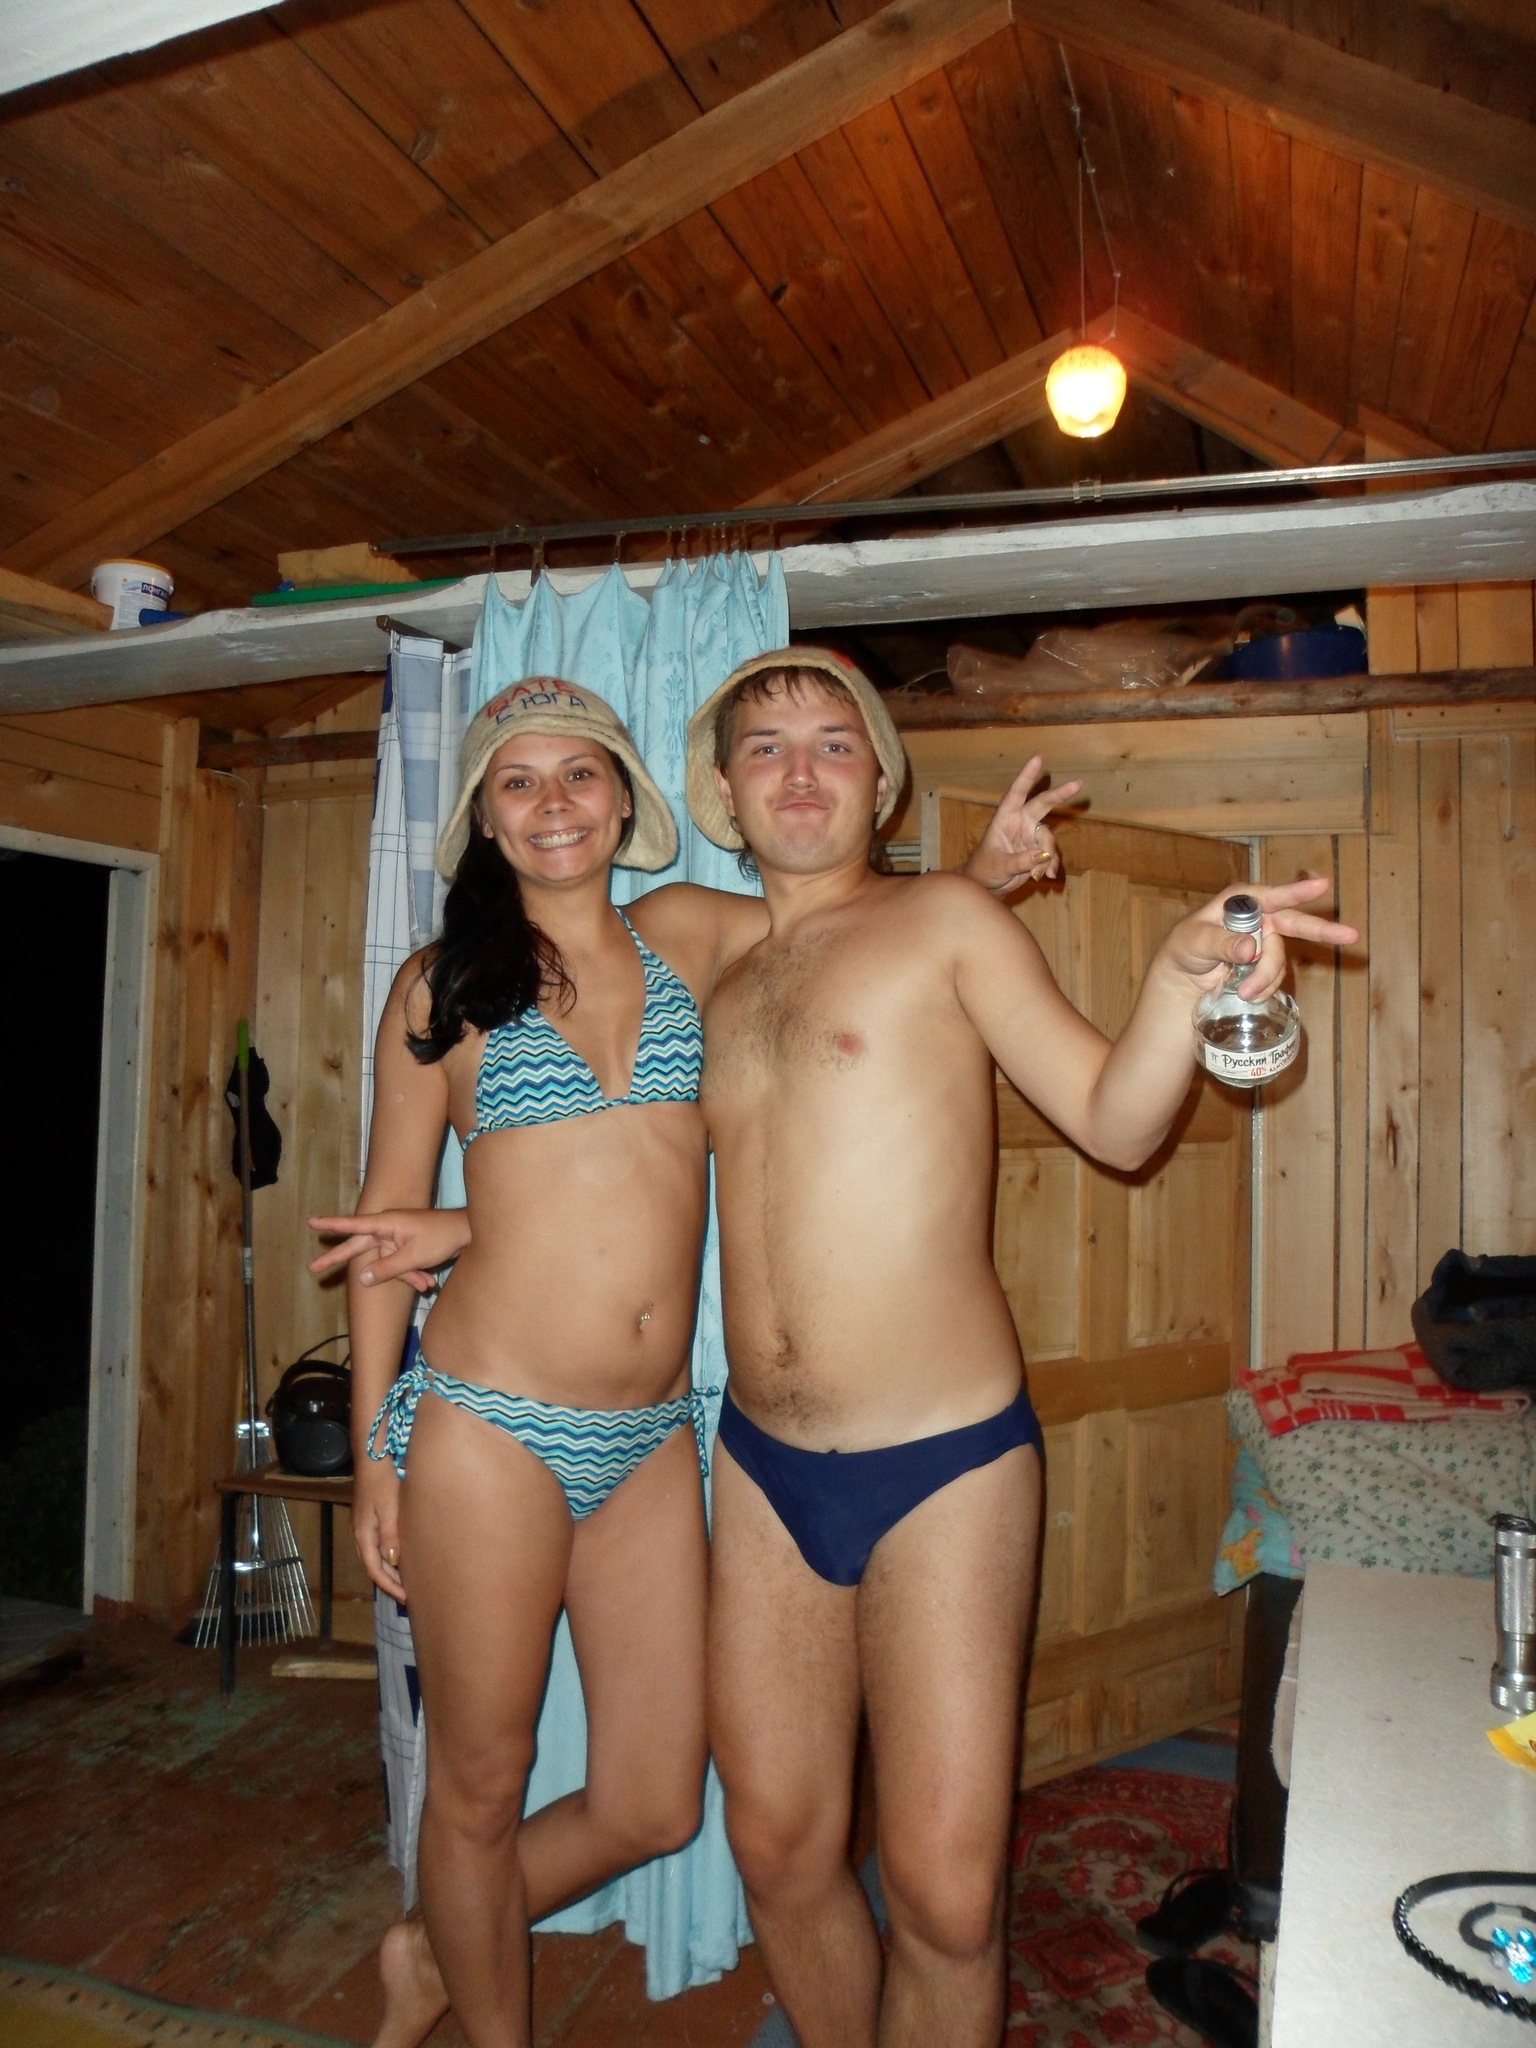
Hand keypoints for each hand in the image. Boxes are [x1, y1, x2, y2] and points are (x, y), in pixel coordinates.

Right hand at [308, 1207, 470, 1292]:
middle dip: (341, 1260)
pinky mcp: (405, 1247)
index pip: (353, 1226)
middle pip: (359, 1247)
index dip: (331, 1225)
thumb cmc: (440, 1237)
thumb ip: (387, 1268)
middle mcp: (387, 1229)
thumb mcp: (413, 1256)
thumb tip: (361, 1278)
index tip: (311, 1222)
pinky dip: (412, 1274)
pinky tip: (428, 1282)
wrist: (466, 1233)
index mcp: (386, 1223)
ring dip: (404, 1275)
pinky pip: (400, 1265)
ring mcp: (396, 1238)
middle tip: (313, 1268)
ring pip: (386, 1263)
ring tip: (426, 1282)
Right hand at [352, 1458, 406, 1600]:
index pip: (375, 1570)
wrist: (372, 1458)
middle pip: (373, 1567)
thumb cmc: (383, 1482)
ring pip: (374, 1558)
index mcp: (363, 1535)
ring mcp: (362, 1527)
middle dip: (390, 1583)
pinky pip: (376, 1546)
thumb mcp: (389, 1509)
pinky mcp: (368, 1520)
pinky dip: (387, 1557)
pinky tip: (399, 1558)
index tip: (407, 1597)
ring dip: (389, 1572)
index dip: (390, 1586)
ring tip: (406, 1581)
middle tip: (410, 1594)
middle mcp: (359, 1534)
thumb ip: (389, 1535)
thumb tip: (391, 1562)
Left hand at [960, 755, 1082, 895]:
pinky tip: (1045, 877)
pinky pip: (1051, 854)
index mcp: (1005, 818)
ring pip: (1048, 838)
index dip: (1027, 776)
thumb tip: (1043, 856)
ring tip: (1037, 875)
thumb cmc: (985, 869)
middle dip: (1060, 794)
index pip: (1017, 793)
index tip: (1038, 758)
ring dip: (1047, 857)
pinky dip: (1051, 865)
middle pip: (1042, 804)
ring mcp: (1030, 835)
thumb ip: (1020, 861)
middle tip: (1078, 784)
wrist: (987, 885)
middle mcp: (1020, 822)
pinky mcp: (1038, 849)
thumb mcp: (1000, 866)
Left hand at [1164, 879, 1358, 999]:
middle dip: (1321, 931)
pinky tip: (1247, 994)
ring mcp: (1264, 943)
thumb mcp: (1195, 941)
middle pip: (1295, 923)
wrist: (1182, 979)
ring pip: (1279, 959)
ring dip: (1265, 978)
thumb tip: (1250, 948)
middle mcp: (1259, 918)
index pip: (1272, 895)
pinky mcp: (1265, 966)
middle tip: (1349, 935)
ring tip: (1242, 992)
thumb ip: (1220, 943)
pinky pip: (1275, 977)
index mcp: (1241, 901)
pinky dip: (1264, 988)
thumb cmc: (1184, 948)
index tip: (1322, 885)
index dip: (1296, 892)